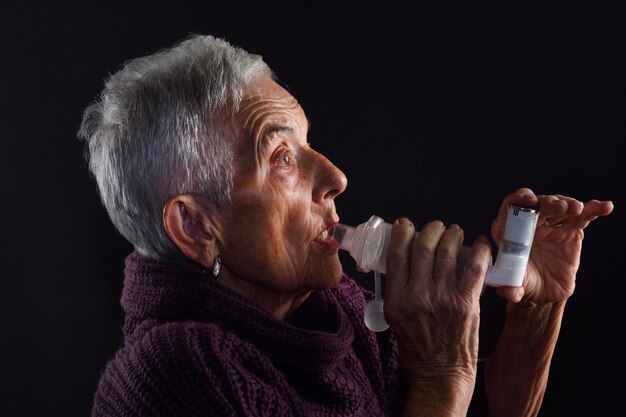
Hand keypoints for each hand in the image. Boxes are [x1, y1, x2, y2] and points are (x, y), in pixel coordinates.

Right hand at [384, 218, 491, 385]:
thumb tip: (408, 259)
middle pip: (423, 246)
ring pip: (447, 251)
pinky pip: (475, 267)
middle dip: (431, 229)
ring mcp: (442, 298)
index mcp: (396, 298)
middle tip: (436, 227)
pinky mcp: (466, 303)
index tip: (407, 225)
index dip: (403, 232)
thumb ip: (399, 289)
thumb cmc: (418, 348)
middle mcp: (417, 295)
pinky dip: (480, 251)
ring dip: (452, 234)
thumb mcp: (395, 316)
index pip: (396, 253)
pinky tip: (481, 244)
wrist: (439, 374)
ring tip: (455, 232)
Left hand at [491, 188, 613, 304]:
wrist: (544, 291)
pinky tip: (604, 207)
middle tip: (561, 208)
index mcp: (510, 228)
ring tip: (578, 208)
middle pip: (539, 204)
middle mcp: (530, 222)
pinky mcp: (570, 230)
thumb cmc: (524, 283)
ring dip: (570, 204)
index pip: (511, 206)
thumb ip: (510, 287)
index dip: (519, 200)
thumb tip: (511, 294)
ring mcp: (551, 224)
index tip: (530, 201)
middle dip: (549, 203)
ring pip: (561, 207)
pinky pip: (582, 217)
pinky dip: (593, 210)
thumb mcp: (515, 284)